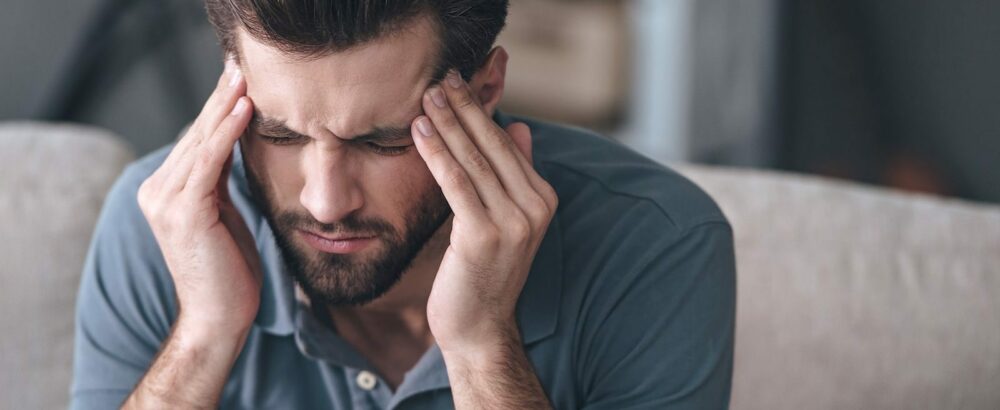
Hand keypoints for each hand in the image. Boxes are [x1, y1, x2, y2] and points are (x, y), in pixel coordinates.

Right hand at [137, 58, 259, 339]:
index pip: (196, 141)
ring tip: (245, 78)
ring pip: (201, 142)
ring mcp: (166, 201)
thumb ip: (220, 182)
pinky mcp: (184, 211)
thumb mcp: (224, 215)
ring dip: (225, 107)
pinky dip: (226, 133)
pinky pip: (209, 162)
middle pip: (196, 135)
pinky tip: (243, 109)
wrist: (218, 318)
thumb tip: (235, 146)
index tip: (237, 80)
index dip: (217, 109)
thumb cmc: (228, 272)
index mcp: (165, 192)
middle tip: (240, 66)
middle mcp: (157, 192)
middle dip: (220, 99)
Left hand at [412, 71, 557, 353]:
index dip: (481, 110)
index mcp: (542, 199)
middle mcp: (534, 207)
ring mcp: (513, 222)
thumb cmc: (484, 273)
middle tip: (441, 77)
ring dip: (447, 123)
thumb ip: (514, 174)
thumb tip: (518, 126)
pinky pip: (457, 183)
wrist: (479, 327)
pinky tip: (420, 131)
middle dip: (464, 108)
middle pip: (493, 145)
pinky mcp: (483, 234)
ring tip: (427, 95)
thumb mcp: (505, 220)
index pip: (507, 144)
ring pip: (474, 160)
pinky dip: (437, 153)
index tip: (458, 83)